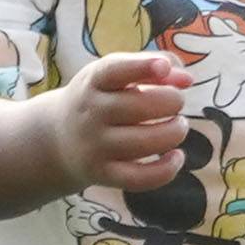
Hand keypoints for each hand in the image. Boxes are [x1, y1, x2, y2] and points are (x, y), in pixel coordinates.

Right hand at [40, 51, 188, 193]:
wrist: (58, 137)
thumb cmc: (101, 98)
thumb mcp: (116, 74)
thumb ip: (153, 66)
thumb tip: (186, 80)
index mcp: (93, 81)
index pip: (115, 70)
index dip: (142, 66)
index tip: (164, 67)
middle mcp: (90, 113)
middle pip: (139, 107)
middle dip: (172, 102)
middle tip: (176, 102)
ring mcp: (94, 146)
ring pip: (145, 143)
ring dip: (174, 133)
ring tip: (178, 126)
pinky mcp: (101, 173)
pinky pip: (140, 178)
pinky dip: (166, 170)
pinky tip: (177, 157)